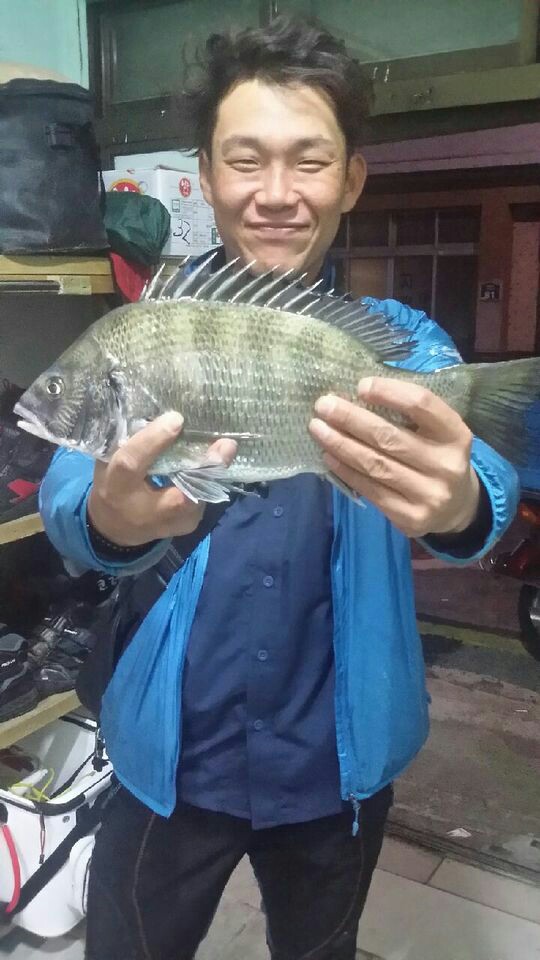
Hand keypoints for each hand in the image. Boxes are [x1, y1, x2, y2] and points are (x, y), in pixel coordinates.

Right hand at [87, 412, 236, 546]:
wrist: (115, 527)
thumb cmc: (112, 483)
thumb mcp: (109, 461)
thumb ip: (128, 442)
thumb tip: (158, 414)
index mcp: (117, 486)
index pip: (133, 463)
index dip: (154, 441)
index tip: (176, 419)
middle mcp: (143, 510)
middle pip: (180, 496)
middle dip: (205, 470)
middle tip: (226, 444)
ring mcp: (167, 524)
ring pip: (199, 499)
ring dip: (214, 473)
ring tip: (226, 448)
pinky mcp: (184, 527)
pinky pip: (202, 501)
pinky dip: (210, 482)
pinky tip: (215, 464)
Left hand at [309, 377, 479, 538]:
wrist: (458, 508)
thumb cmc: (437, 458)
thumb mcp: (437, 433)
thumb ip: (409, 415)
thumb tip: (355, 396)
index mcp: (456, 435)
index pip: (421, 406)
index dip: (389, 392)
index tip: (361, 386)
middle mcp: (446, 466)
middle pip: (389, 437)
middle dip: (351, 419)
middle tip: (323, 406)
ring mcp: (429, 495)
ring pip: (375, 465)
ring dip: (341, 444)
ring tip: (318, 428)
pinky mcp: (411, 517)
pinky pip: (371, 489)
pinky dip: (346, 471)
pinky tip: (328, 456)